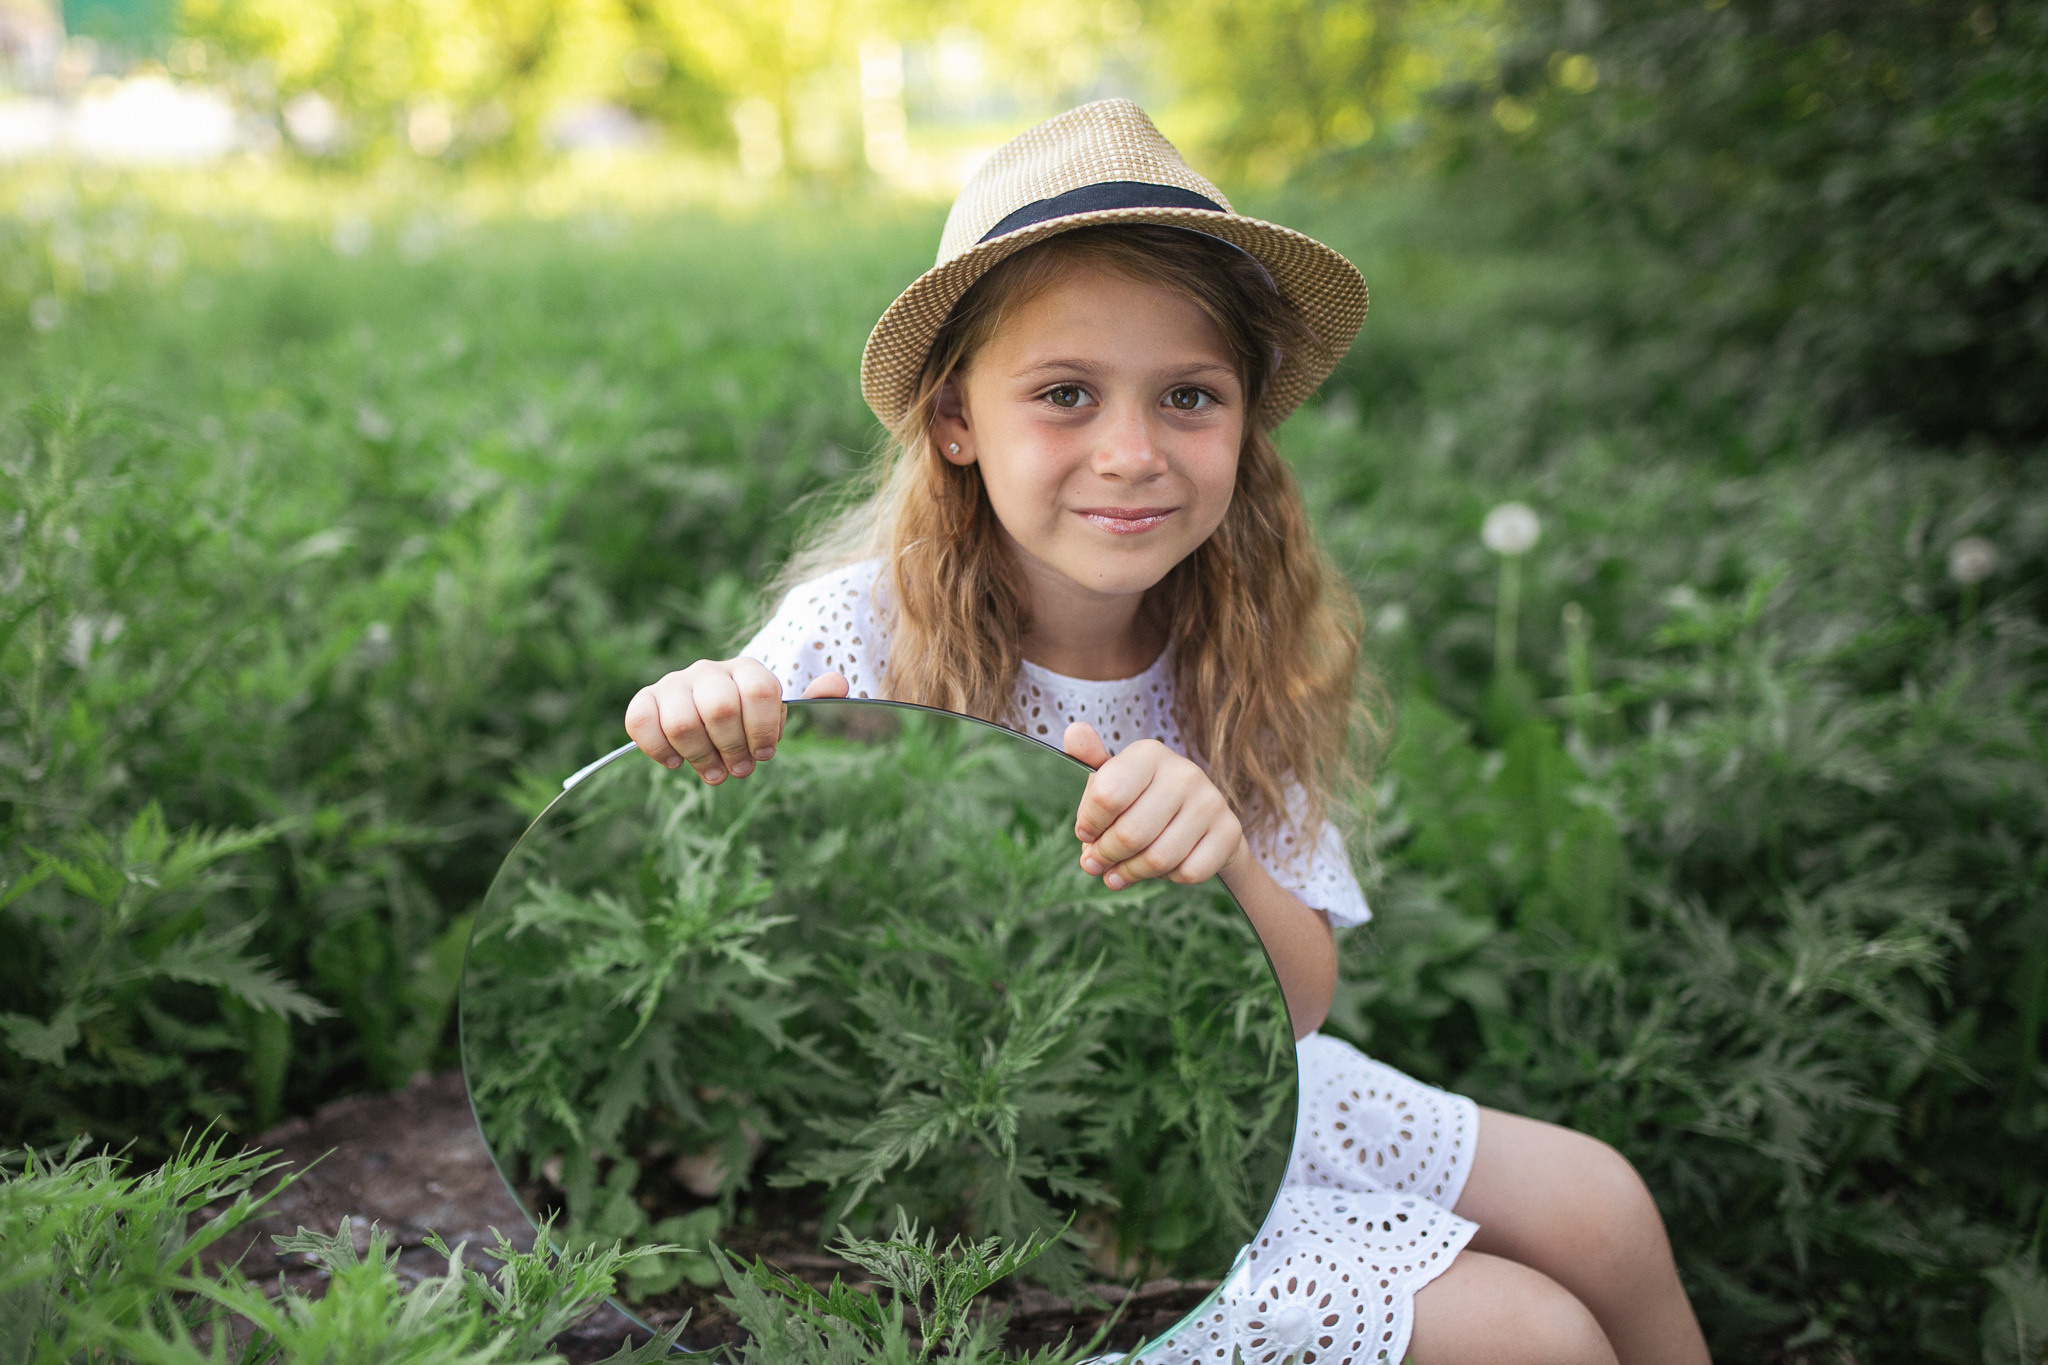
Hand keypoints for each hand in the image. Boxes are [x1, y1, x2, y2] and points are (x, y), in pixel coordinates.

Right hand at [624, 660, 847, 783]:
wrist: (708, 712)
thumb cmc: (751, 721)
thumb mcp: (783, 712)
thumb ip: (812, 700)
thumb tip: (838, 684)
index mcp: (748, 670)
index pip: (759, 690)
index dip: (764, 728)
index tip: (765, 753)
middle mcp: (708, 670)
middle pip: (721, 709)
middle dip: (733, 748)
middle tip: (739, 770)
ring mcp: (674, 684)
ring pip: (683, 723)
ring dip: (701, 757)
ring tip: (714, 773)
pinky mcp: (645, 701)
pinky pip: (641, 722)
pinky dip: (659, 750)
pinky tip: (676, 763)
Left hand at [1063, 722, 1245, 889]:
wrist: (1202, 820)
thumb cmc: (1144, 800)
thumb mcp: (1115, 779)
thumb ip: (1090, 760)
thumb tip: (1074, 732)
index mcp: (1149, 754)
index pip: (1106, 796)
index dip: (1089, 824)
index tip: (1085, 834)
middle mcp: (1184, 773)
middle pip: (1130, 834)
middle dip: (1105, 856)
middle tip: (1095, 864)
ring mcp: (1211, 802)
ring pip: (1158, 858)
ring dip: (1131, 872)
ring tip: (1118, 873)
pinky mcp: (1229, 832)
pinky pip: (1187, 872)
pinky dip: (1167, 878)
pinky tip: (1160, 870)